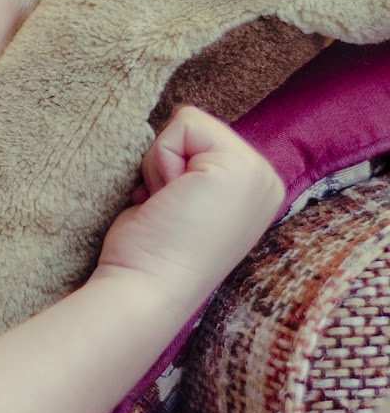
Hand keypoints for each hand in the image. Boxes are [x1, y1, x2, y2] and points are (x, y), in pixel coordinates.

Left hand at [96, 106, 282, 309]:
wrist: (147, 289)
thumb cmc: (149, 254)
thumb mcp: (180, 201)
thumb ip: (191, 172)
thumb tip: (174, 155)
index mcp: (256, 191)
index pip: (202, 141)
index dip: (171, 168)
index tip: (170, 209)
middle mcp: (265, 181)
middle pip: (196, 130)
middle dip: (167, 164)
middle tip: (168, 210)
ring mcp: (258, 173)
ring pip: (189, 125)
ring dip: (160, 165)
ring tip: (167, 207)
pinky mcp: (239, 166)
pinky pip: (183, 123)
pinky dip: (159, 159)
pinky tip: (162, 199)